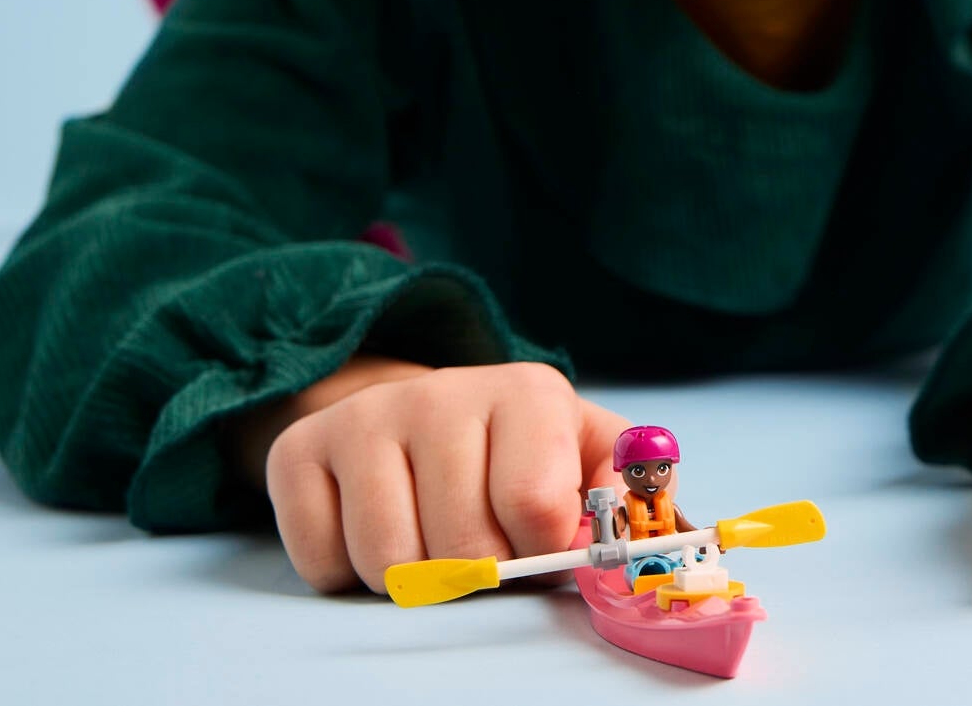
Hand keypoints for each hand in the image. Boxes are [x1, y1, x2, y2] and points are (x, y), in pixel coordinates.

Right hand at [251, 358, 630, 593]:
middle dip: (476, 572)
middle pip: (459, 548)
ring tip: (430, 541)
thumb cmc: (520, 453)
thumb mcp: (589, 457)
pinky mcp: (298, 452)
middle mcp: (444, 391)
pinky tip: (373, 532)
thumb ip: (639, 494)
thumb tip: (673, 535)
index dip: (538, 550)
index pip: (534, 507)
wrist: (417, 414)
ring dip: (412, 581)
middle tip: (478, 547)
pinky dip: (346, 575)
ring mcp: (365, 418)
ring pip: (387, 563)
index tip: (535, 542)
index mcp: (529, 392)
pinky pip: (321, 563)